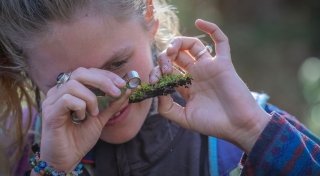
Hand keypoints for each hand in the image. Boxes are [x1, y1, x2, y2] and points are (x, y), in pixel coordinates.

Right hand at [40, 67, 129, 170]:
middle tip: (116, 92)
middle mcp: (59, 91)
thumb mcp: (101, 118)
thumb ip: (112, 104)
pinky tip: (81, 118)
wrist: (68, 158)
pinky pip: (67, 99)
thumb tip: (128, 90)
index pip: (89, 72)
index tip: (122, 84)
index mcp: (71, 89)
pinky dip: (80, 107)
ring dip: (90, 98)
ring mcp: (52, 100)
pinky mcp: (49, 112)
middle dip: (102, 80)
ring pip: (73, 85)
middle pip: (80, 72)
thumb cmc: (80, 137)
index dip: (106, 75)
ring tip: (94, 113)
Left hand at [156, 19, 270, 152]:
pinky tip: (199, 22)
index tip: (155, 79)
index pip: (168, 71)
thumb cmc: (213, 124)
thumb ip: (167, 108)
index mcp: (187, 86)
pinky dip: (211, 29)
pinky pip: (221, 41)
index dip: (158, 71)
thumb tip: (158, 91)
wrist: (239, 127)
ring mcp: (210, 67)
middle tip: (165, 66)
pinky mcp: (224, 63)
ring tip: (172, 49)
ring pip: (193, 45)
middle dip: (165, 57)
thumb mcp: (184, 119)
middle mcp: (197, 74)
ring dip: (179, 42)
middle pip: (177, 56)